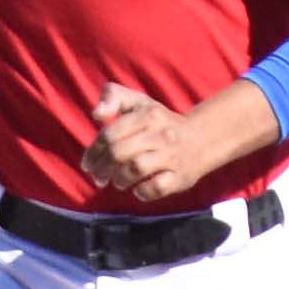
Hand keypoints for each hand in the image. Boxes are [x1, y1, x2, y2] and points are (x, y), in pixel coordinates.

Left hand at [81, 81, 275, 205]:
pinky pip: (156, 188)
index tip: (88, 163)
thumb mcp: (137, 102)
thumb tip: (97, 114)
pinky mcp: (180, 178)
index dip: (93, 152)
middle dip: (102, 168)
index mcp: (148, 114)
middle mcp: (162, 134)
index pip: (110, 134)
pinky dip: (142, 191)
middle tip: (98, 176)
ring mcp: (172, 157)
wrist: (200, 140)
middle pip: (119, 153)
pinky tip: (138, 189)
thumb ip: (113, 96)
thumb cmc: (159, 122)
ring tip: (117, 181)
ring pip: (136, 169)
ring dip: (120, 179)